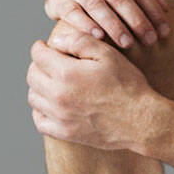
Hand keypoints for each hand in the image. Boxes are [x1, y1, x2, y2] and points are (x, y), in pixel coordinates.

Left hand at [26, 36, 154, 149]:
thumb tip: (56, 40)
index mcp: (67, 74)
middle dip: (39, 65)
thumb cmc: (128, 85)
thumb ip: (80, 42)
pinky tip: (52, 104)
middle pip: (32, 76)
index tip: (45, 46)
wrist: (141, 120)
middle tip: (51, 63)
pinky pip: (39, 121)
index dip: (40, 47)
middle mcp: (58, 96)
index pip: (38, 55)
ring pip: (33, 97)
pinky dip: (40, 111)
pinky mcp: (65, 133)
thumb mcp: (108, 55)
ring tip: (52, 82)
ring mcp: (60, 117)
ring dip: (39, 86)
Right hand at [44, 0, 169, 48]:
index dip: (153, 10)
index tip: (164, 31)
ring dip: (114, 26)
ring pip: (97, 5)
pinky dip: (86, 25)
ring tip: (128, 43)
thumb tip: (164, 6)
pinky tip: (99, 37)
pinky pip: (72, 13)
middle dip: (137, 20)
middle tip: (150, 41)